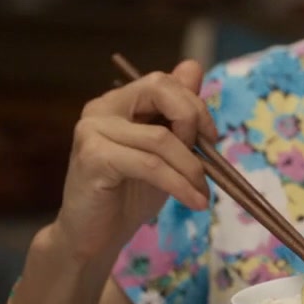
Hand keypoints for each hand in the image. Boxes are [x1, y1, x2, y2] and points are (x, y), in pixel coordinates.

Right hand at [50, 60, 216, 262]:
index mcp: (117, 102)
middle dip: (194, 121)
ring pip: (161, 138)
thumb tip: (194, 66)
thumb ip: (176, 114)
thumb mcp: (163, 153)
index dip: (194, 104)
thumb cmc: (129, 195)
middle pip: (160, 90)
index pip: (163, 81)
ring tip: (204, 193)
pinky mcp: (93, 158)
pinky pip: (150, 165)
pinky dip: (179, 184)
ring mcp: (92, 131)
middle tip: (209, 161)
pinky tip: (194, 201)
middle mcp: (100, 108)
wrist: (93, 237)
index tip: (211, 138)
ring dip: (192, 168)